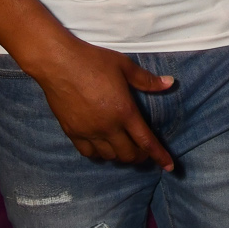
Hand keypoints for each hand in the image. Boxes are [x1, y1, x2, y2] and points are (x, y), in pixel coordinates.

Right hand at [34, 38, 175, 166]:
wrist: (57, 63)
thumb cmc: (93, 61)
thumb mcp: (124, 66)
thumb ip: (147, 80)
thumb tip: (170, 83)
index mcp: (124, 111)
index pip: (146, 142)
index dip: (160, 156)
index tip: (169, 167)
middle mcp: (108, 127)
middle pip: (128, 154)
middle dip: (140, 156)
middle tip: (142, 150)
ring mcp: (88, 132)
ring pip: (109, 156)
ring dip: (120, 155)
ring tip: (123, 146)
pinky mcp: (72, 132)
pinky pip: (89, 153)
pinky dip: (99, 154)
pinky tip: (101, 147)